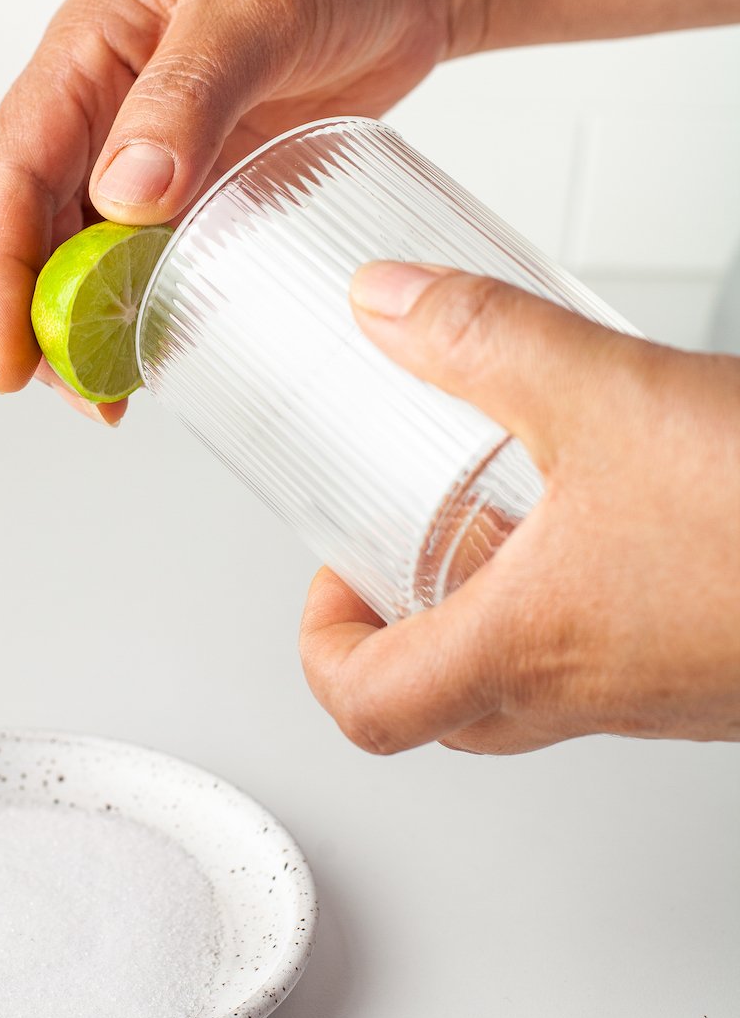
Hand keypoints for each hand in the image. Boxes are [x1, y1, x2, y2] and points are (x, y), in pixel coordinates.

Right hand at [0, 0, 461, 421]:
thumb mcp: (256, 9)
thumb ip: (189, 96)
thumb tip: (123, 194)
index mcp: (87, 50)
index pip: (12, 171)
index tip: (11, 357)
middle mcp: (104, 101)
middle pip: (35, 223)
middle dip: (39, 316)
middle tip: (79, 394)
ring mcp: (153, 141)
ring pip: (88, 245)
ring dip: (90, 319)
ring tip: (114, 392)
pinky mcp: (205, 171)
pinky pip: (155, 246)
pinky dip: (147, 298)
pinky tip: (163, 343)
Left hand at [300, 264, 739, 752]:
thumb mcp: (604, 391)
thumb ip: (483, 338)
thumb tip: (386, 304)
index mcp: (529, 649)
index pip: (367, 707)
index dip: (318, 646)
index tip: (326, 577)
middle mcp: (592, 693)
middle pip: (443, 713)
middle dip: (397, 634)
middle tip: (392, 558)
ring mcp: (662, 692)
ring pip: (535, 687)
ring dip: (493, 612)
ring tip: (499, 510)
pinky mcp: (719, 667)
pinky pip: (620, 655)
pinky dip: (584, 596)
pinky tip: (613, 507)